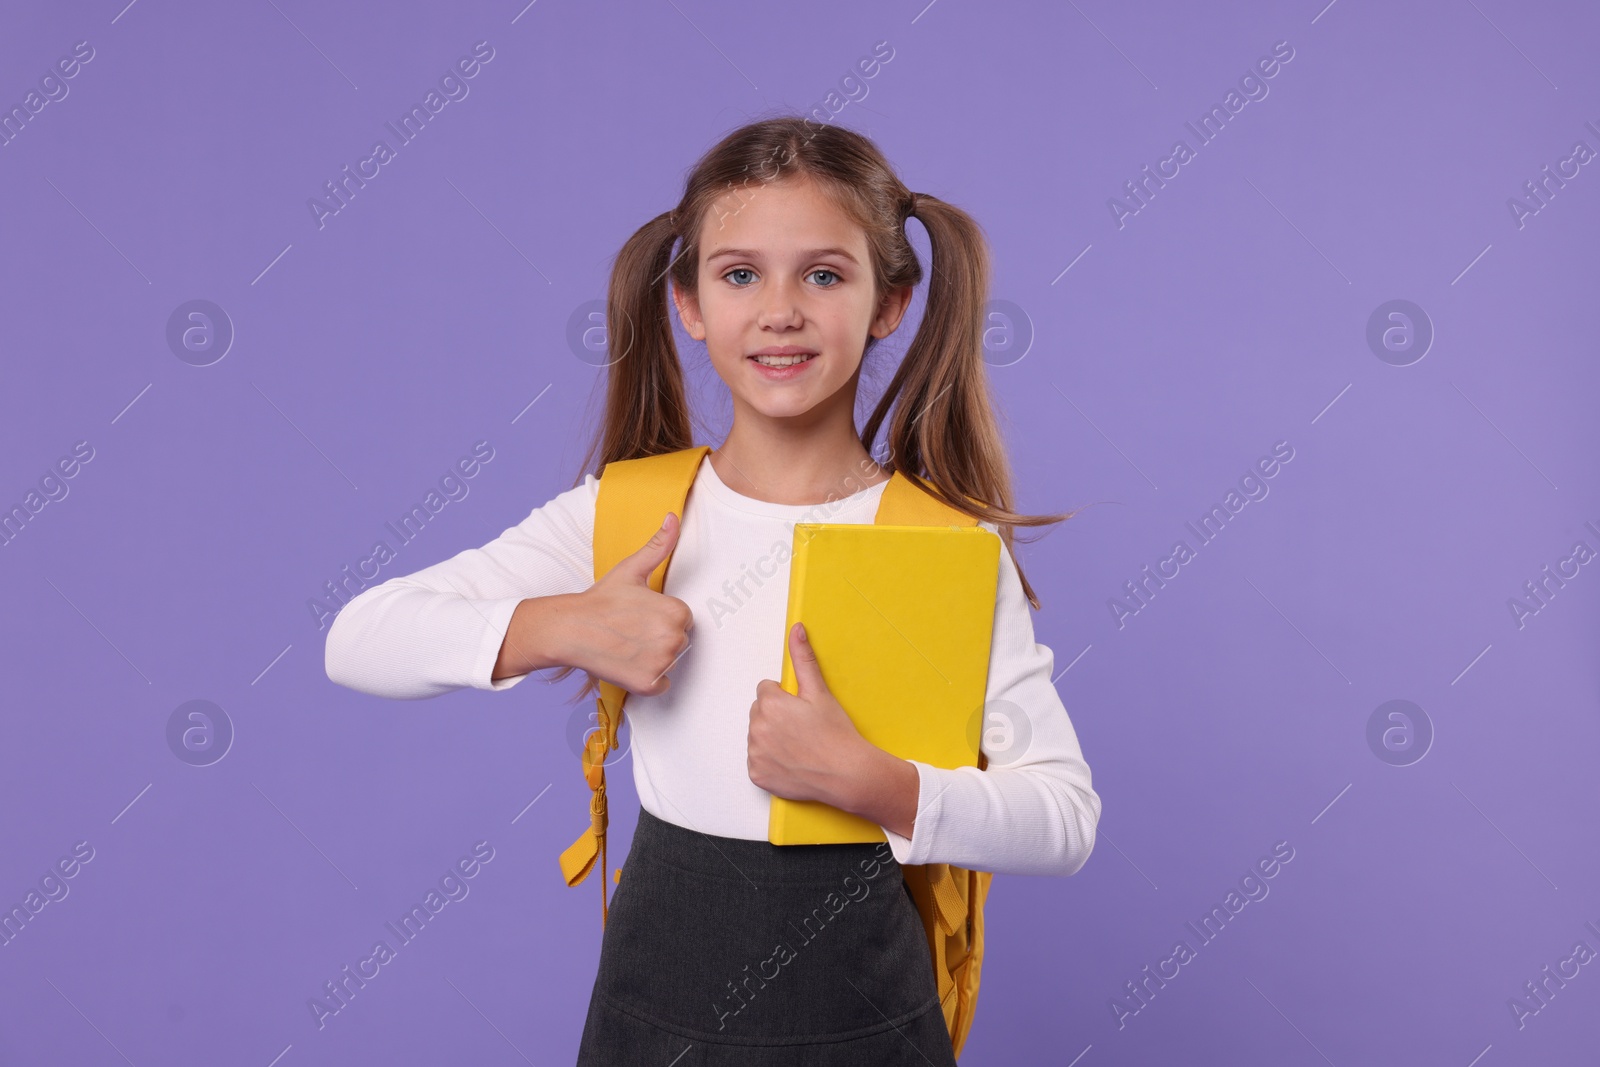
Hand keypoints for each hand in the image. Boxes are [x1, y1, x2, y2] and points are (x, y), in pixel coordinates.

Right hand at [559, 511, 694, 695]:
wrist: (570, 629)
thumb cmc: (601, 600)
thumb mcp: (632, 569)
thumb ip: (659, 545)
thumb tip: (673, 517)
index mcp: (677, 611)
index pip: (682, 619)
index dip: (660, 616)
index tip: (639, 615)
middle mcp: (674, 638)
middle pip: (678, 641)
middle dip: (658, 638)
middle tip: (630, 630)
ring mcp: (661, 664)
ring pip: (670, 663)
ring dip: (653, 658)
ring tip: (627, 645)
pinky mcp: (648, 684)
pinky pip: (661, 685)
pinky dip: (647, 679)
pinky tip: (627, 663)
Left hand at [747, 622, 873, 805]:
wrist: (846, 774)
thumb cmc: (835, 735)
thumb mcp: (819, 691)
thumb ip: (803, 658)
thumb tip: (796, 631)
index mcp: (769, 704)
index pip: (766, 690)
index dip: (786, 698)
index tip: (801, 710)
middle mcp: (757, 728)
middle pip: (759, 712)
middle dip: (776, 716)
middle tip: (802, 728)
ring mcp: (755, 754)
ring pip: (758, 736)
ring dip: (772, 738)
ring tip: (799, 746)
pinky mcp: (756, 774)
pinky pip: (757, 761)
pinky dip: (770, 761)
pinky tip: (791, 762)